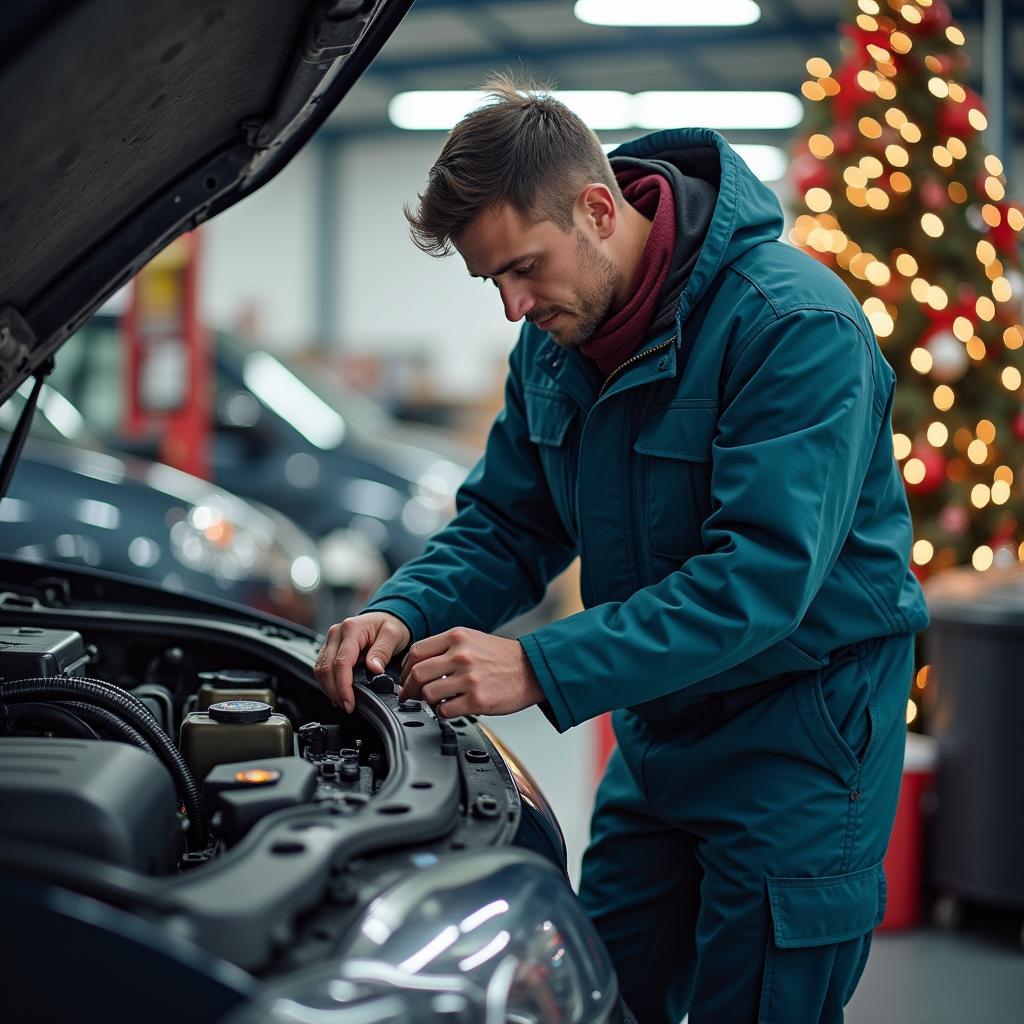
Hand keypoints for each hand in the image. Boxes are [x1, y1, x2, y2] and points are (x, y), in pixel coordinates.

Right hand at [314, 612, 410, 712]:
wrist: (386, 617)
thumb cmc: (390, 625)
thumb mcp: (393, 635)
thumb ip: (382, 651)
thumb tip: (374, 668)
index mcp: (352, 629)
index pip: (341, 662)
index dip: (343, 686)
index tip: (349, 702)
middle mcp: (337, 633)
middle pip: (326, 668)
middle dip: (335, 691)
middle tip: (347, 706)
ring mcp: (331, 640)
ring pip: (320, 669)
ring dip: (329, 689)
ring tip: (343, 702)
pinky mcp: (329, 648)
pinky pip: (322, 668)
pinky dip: (328, 682)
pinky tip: (337, 692)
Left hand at [398, 627, 543, 717]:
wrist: (533, 669)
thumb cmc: (502, 657)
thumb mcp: (473, 640)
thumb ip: (446, 648)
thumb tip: (419, 665)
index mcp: (457, 637)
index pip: (416, 651)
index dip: (405, 668)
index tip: (406, 678)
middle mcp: (461, 655)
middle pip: (417, 673)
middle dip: (409, 688)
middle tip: (409, 695)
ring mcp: (469, 678)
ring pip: (428, 694)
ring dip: (427, 701)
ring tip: (435, 702)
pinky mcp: (477, 700)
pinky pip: (445, 710)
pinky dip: (442, 712)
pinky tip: (450, 708)